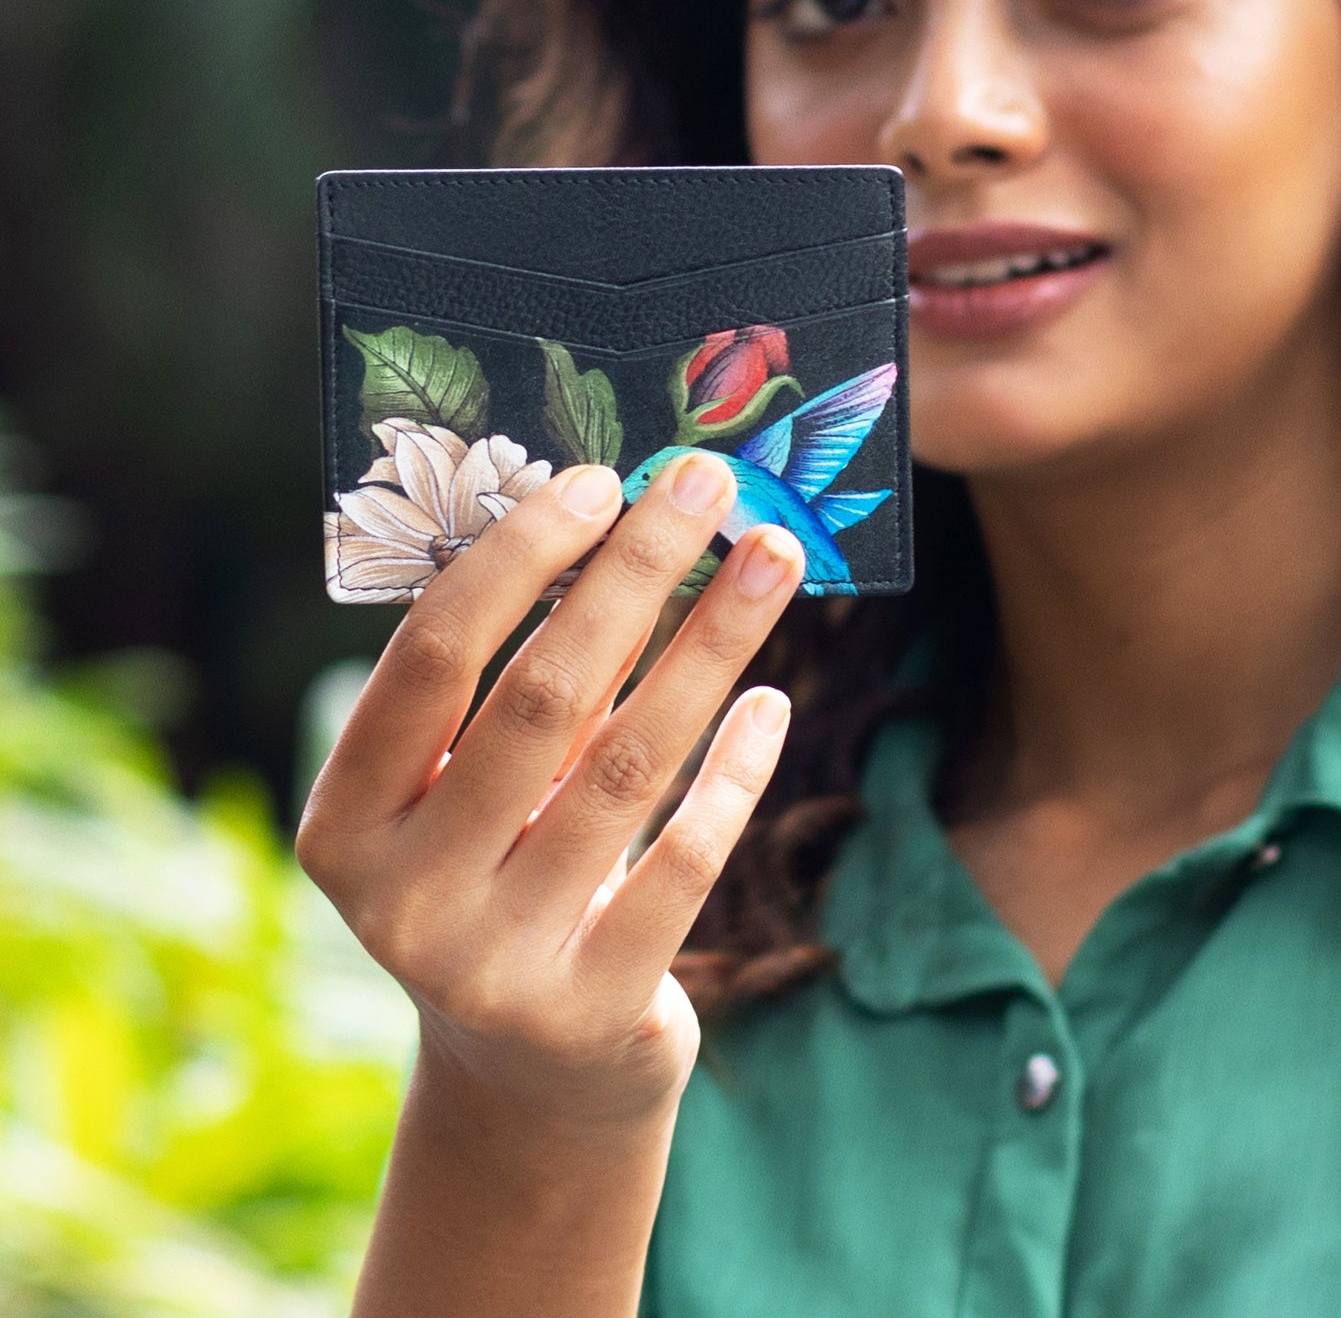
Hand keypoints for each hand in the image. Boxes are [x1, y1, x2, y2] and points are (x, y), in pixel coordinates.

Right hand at [297, 452, 802, 1140]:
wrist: (530, 1079)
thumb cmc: (502, 882)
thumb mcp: (471, 799)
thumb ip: (516, 686)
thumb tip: (621, 522)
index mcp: (345, 822)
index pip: (430, 658)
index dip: (517, 558)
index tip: (599, 478)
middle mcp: (403, 897)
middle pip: (542, 695)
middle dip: (635, 571)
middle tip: (709, 482)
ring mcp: (496, 961)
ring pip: (630, 763)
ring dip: (713, 642)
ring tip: (776, 556)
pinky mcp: (594, 1004)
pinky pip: (686, 857)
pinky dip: (736, 768)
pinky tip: (774, 697)